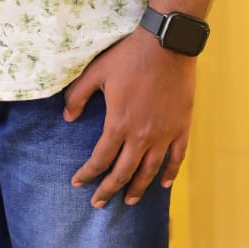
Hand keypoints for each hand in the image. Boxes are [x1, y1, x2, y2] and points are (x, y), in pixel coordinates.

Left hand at [63, 27, 195, 207]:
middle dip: (108, 190)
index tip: (78, 183)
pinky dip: (169, 174)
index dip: (88, 174)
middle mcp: (141, 136)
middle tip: (98, 204)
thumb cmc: (129, 56)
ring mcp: (163, 134)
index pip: (100, 159)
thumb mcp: (96, 71)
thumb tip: (67, 117)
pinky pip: (176, 158)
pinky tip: (163, 184)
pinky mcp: (181, 127)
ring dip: (138, 188)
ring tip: (128, 200)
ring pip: (150, 171)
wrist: (166, 44)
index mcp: (119, 123)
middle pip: (123, 172)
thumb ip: (78, 95)